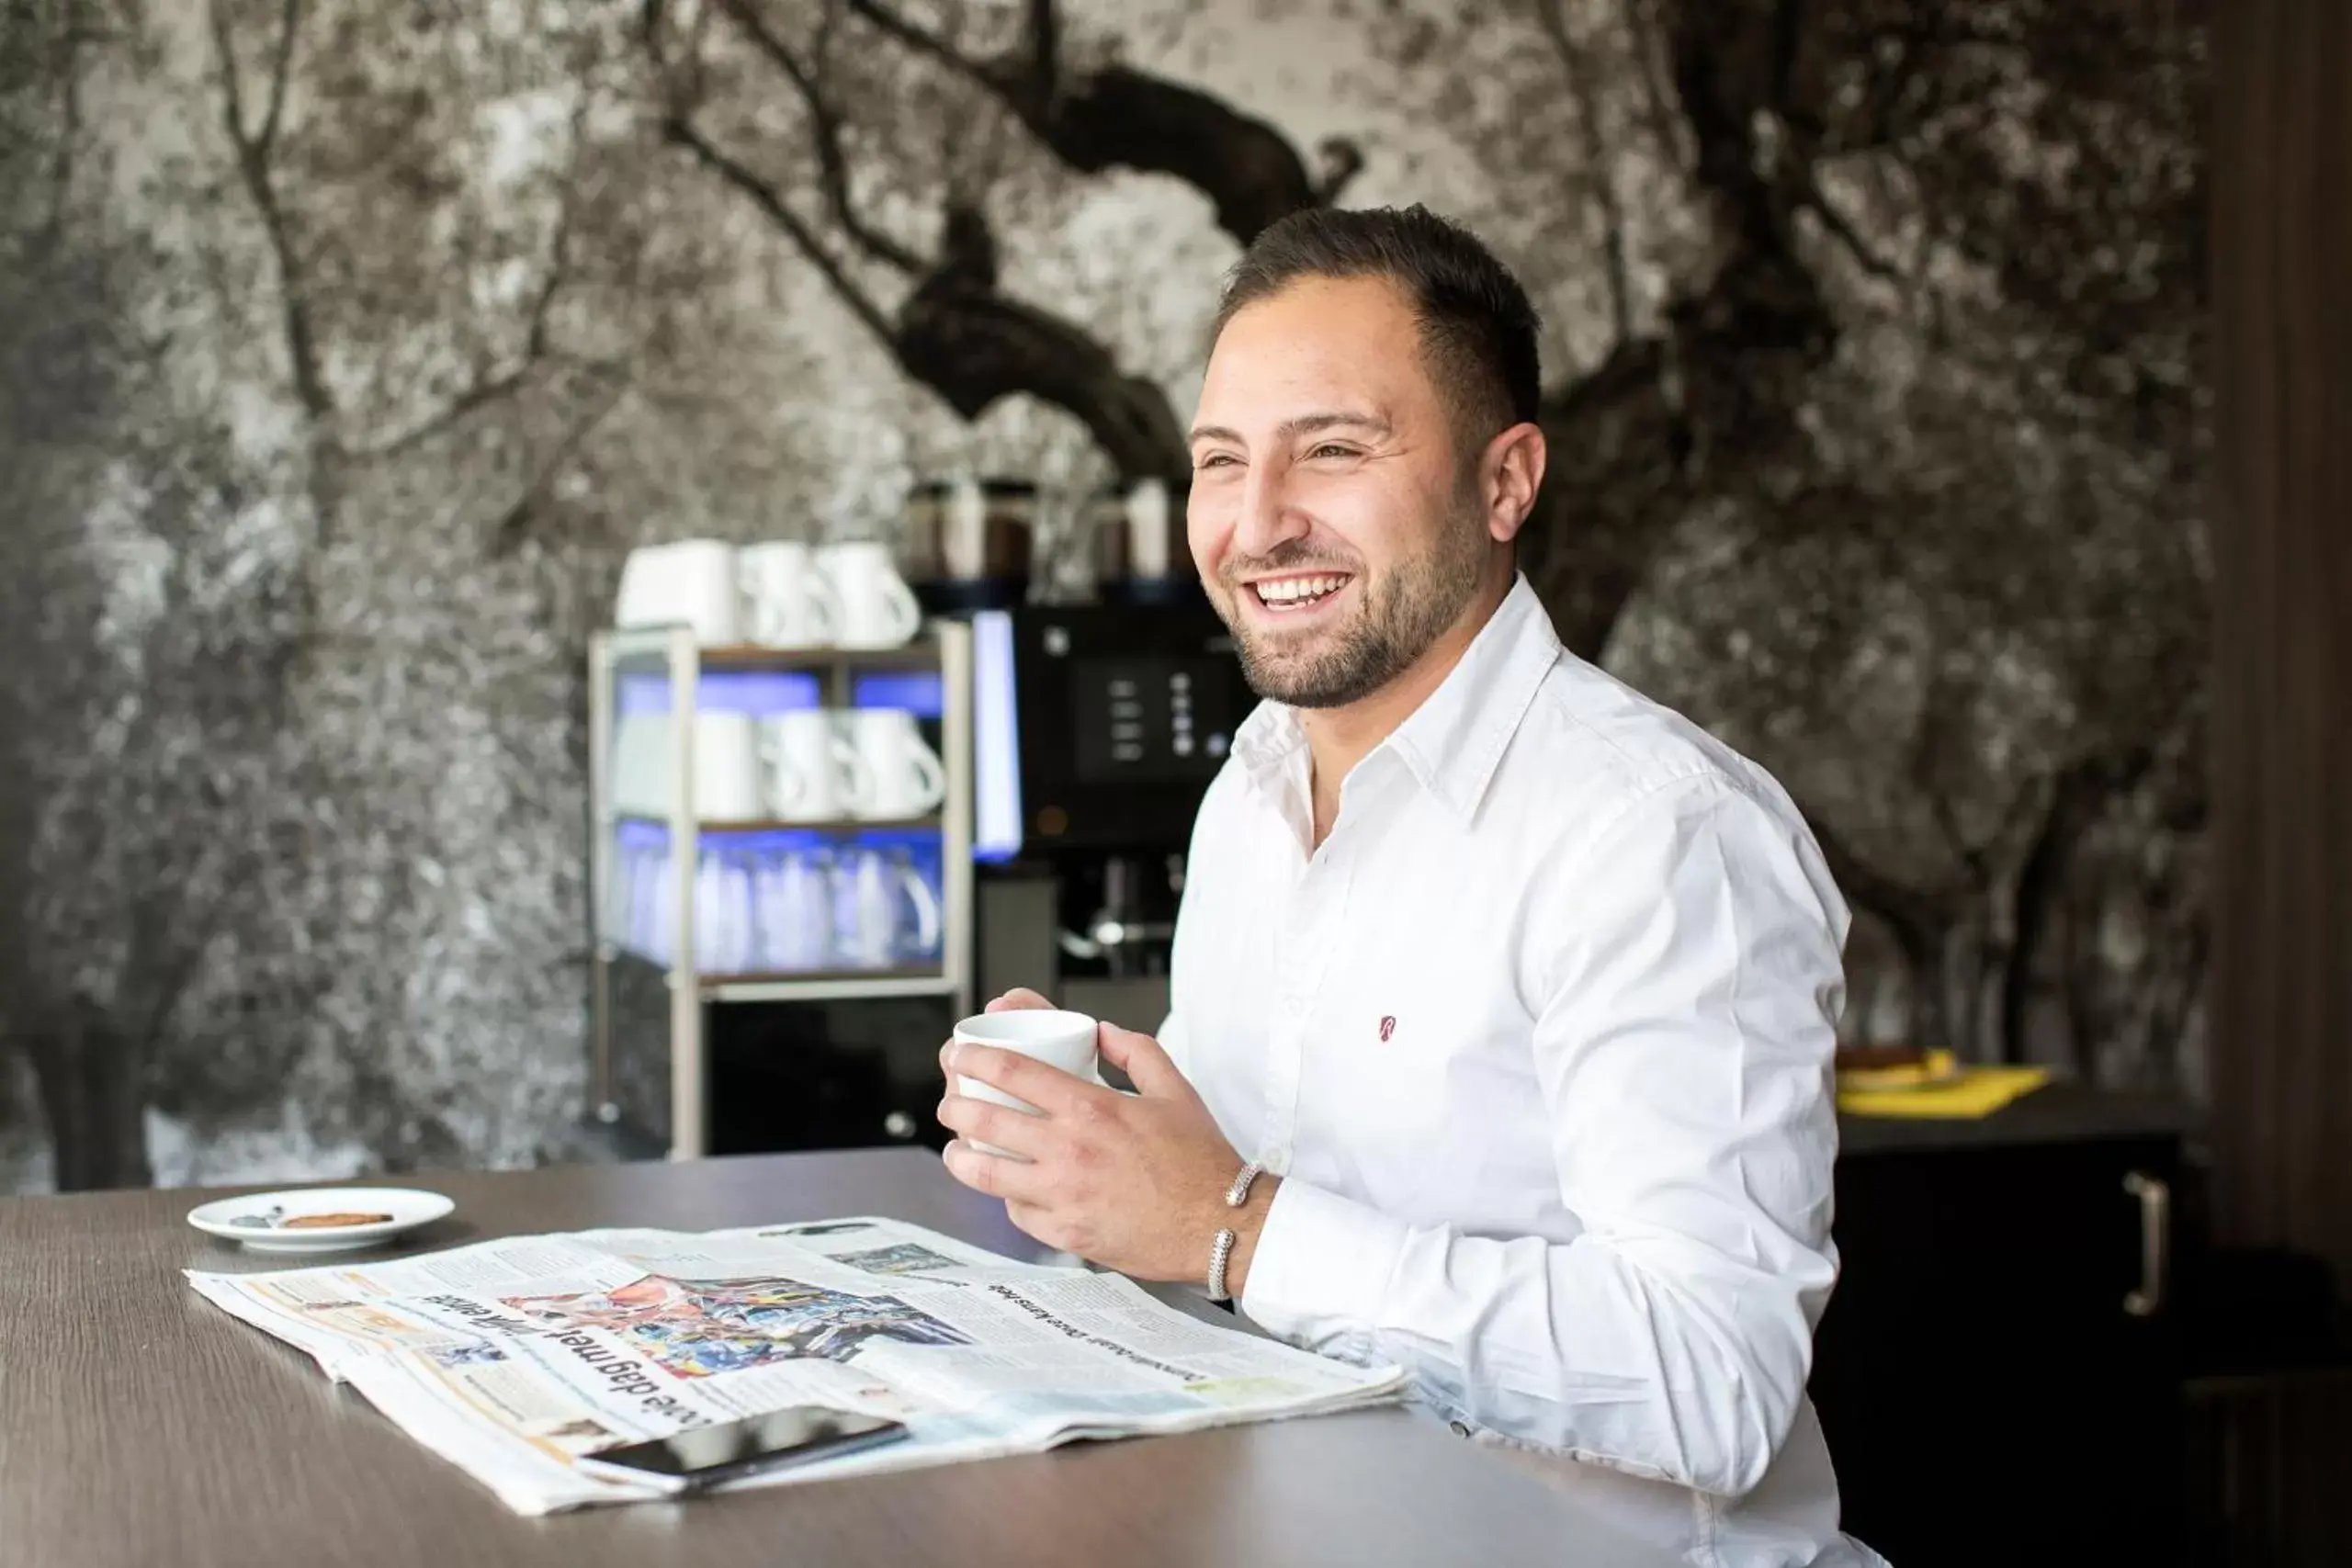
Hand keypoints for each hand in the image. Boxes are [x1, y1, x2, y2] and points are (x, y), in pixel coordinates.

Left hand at [937, 1004, 1272, 1289]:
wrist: (1220, 1224)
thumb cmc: (1200, 1162)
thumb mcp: (1173, 1089)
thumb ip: (1135, 1050)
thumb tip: (1101, 1032)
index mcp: (1092, 1108)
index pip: (1012, 1072)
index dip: (974, 1059)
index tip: (960, 1055)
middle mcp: (1070, 1150)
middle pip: (985, 1120)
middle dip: (955, 1105)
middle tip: (951, 1102)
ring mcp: (1063, 1195)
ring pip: (986, 1173)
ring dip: (960, 1157)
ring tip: (956, 1150)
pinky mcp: (1065, 1233)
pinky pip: (1017, 1213)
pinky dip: (1007, 1198)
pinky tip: (1006, 1189)